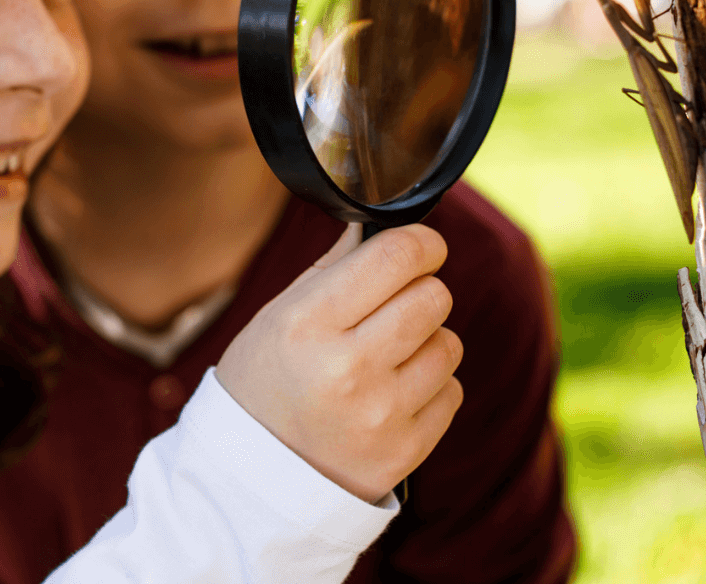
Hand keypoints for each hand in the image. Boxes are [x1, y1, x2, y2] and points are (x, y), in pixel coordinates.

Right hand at [216, 223, 462, 503]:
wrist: (253, 478)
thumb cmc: (265, 383)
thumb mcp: (278, 316)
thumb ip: (333, 268)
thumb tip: (380, 227)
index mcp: (309, 323)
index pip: (398, 256)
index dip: (423, 244)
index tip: (422, 248)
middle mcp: (347, 367)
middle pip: (434, 297)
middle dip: (421, 292)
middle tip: (394, 307)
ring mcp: (381, 413)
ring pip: (449, 343)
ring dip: (426, 342)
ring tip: (386, 358)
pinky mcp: (406, 450)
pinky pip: (451, 391)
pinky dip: (429, 387)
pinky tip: (391, 395)